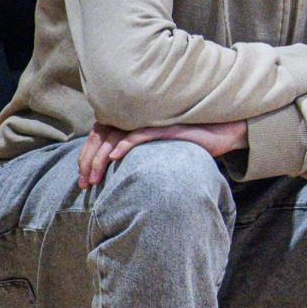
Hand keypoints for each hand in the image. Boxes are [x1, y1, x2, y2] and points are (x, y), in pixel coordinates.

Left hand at [78, 120, 249, 188]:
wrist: (223, 133)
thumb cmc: (191, 145)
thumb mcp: (158, 154)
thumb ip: (139, 160)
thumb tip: (119, 180)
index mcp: (133, 128)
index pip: (101, 140)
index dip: (87, 158)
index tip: (83, 182)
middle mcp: (139, 122)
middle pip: (103, 139)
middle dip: (88, 162)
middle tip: (85, 185)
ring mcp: (152, 123)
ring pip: (116, 137)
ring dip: (101, 157)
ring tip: (95, 176)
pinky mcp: (166, 127)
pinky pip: (140, 133)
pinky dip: (125, 144)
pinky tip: (115, 157)